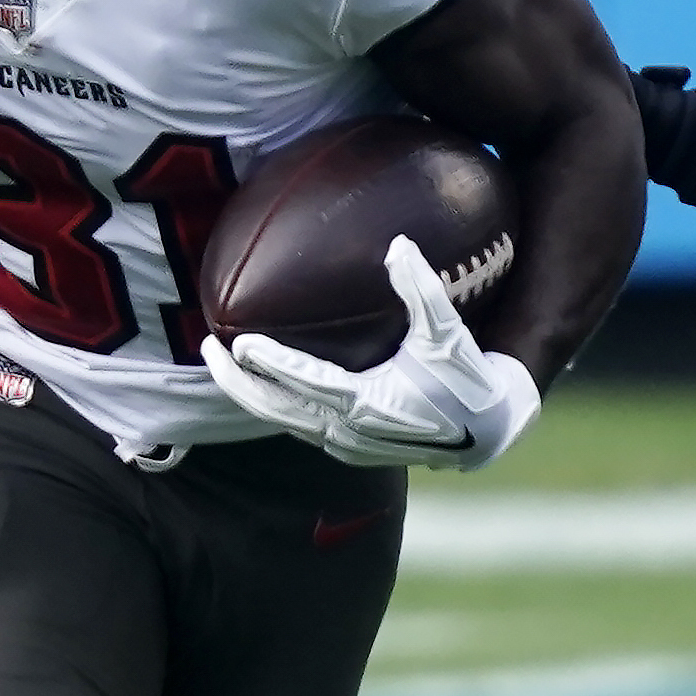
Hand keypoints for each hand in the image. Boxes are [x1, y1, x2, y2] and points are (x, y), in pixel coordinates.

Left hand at [200, 235, 540, 470]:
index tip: (237, 342)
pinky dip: (276, 405)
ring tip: (223, 363)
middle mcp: (349, 430)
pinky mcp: (350, 450)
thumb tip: (398, 245)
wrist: (489, 431)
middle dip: (235, 382)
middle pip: (274, 409)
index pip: (304, 382)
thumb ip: (422, 289)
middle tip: (206, 349)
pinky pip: (299, 427)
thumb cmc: (467, 377)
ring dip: (250, 395)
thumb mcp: (447, 333)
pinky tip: (261, 383)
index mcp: (368, 402)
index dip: (269, 364)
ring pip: (283, 422)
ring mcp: (347, 444)